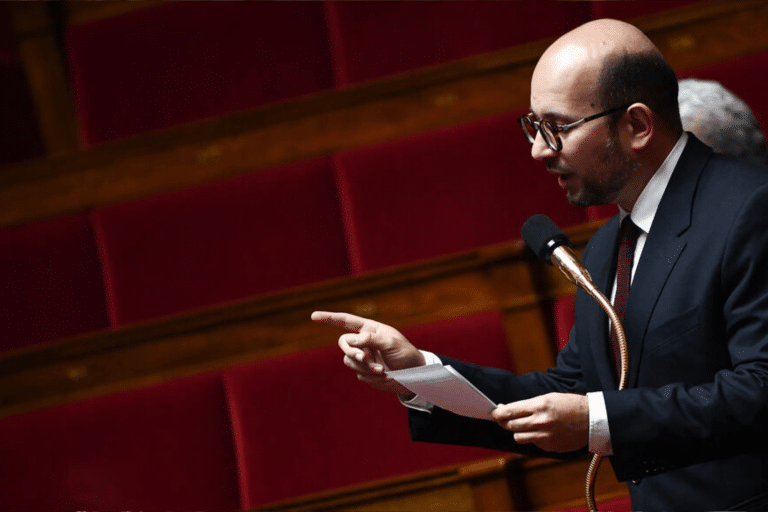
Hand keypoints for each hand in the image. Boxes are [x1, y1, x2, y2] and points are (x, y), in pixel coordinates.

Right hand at [311, 311, 425, 395]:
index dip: (329, 318)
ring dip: (365, 368)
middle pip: (343, 344)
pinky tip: (385, 376)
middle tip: (365, 359)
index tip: (313, 316)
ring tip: (382, 371)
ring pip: (349, 362)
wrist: (415, 376)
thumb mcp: (391, 343)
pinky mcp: (364, 372)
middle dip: (352, 352)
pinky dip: (371, 377)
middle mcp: (363, 342)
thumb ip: (371, 339)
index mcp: (370, 329)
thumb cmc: (406, 354)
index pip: (345, 321)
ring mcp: (363, 357)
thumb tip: (351, 340)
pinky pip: (358, 375)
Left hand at [491, 393, 588, 452]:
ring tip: (524, 426)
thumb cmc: (570, 405)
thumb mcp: (548, 398)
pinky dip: (533, 439)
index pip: (510, 412)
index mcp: (539, 406)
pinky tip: (541, 432)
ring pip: (518, 437)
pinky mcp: (549, 446)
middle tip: (503, 419)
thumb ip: (528, 405)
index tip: (492, 414)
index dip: (497, 414)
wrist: (592, 419)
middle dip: (505, 422)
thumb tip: (509, 409)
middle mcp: (539, 422)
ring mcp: (544, 436)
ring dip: (518, 432)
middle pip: (510, 426)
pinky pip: (532, 443)